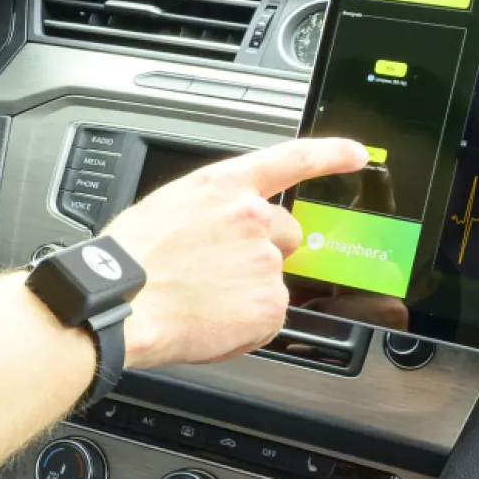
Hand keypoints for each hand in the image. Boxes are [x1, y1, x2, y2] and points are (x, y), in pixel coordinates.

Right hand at [104, 137, 369, 369]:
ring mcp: (266, 262)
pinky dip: (245, 323)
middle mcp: (253, 218)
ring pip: (273, 279)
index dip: (331, 155)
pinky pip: (267, 316)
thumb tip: (223, 230)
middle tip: (219, 270)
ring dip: (248, 290)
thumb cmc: (129, 261)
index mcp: (224, 187)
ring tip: (202, 299)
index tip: (358, 154)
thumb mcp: (167, 210)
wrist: (120, 304)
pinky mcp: (270, 304)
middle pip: (287, 234)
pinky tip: (210, 320)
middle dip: (265, 252)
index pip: (292, 159)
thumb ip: (210, 211)